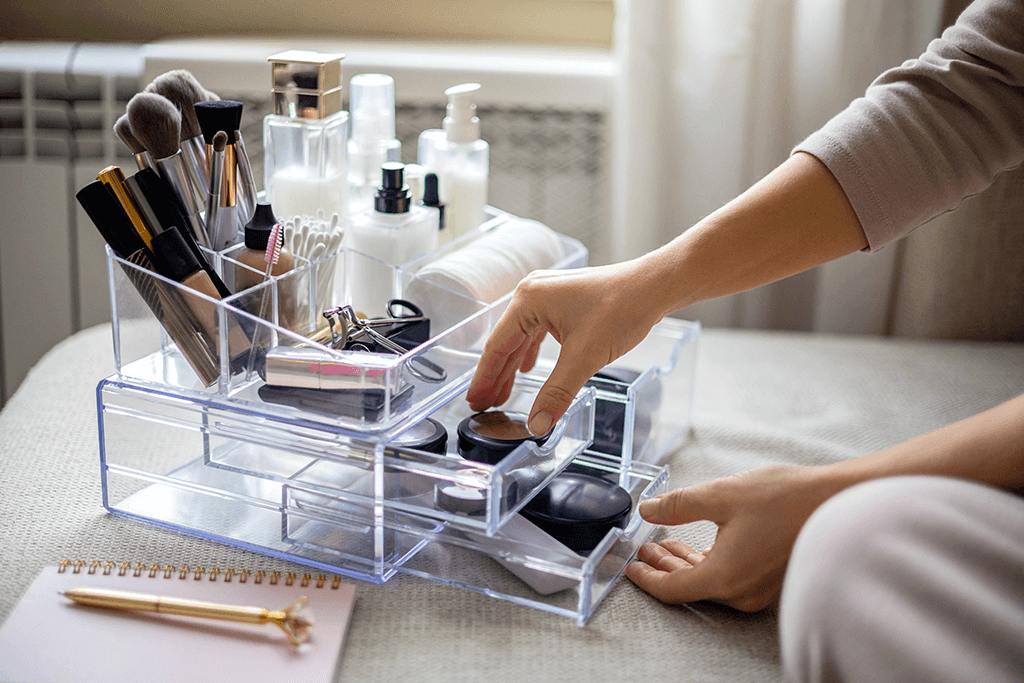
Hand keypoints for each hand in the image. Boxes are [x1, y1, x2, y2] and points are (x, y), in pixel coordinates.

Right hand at [466, 261, 663, 434]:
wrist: (653, 286)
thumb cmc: (621, 307)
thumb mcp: (584, 357)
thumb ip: (557, 393)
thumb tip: (538, 424)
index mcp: (528, 301)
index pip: (497, 347)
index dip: (485, 379)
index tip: (474, 402)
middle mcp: (532, 294)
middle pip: (506, 343)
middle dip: (496, 377)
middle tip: (483, 405)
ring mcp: (547, 295)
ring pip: (521, 339)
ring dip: (512, 367)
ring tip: (502, 394)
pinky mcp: (563, 301)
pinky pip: (537, 332)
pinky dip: (530, 353)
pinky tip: (527, 369)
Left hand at [626, 465, 842, 611]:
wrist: (840, 502)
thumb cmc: (787, 499)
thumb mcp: (721, 495)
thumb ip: (679, 504)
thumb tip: (649, 509)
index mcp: (725, 577)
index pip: (672, 589)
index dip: (646, 577)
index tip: (631, 566)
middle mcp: (741, 592)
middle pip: (690, 588)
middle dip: (662, 567)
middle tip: (645, 548)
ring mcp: (758, 589)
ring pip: (710, 582)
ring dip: (684, 564)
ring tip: (665, 542)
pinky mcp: (770, 579)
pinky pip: (729, 578)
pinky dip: (708, 563)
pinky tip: (700, 544)